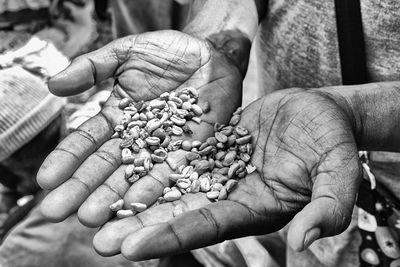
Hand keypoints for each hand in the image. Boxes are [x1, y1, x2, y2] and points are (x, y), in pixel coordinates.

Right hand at [37, 30, 242, 226]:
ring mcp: (165, 149)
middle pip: (108, 167)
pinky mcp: (192, 153)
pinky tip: (139, 205)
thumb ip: (92, 68)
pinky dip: (157, 190)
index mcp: (117, 118)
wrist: (212, 56)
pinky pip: (174, 174)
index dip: (67, 160)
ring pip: (137, 177)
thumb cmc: (168, 51)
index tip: (46, 180)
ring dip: (115, 198)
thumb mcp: (126, 52)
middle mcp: (138, 139)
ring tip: (93, 218)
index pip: (87, 142)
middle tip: (59, 212)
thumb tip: (52, 84)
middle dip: (84, 189)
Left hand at [92, 89, 361, 259]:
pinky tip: (119, 161)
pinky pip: (175, 151)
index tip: (131, 249)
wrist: (319, 112)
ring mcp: (216, 168)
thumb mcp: (337, 175)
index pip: (207, 227)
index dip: (171, 237)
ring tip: (94, 207)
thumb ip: (326, 208)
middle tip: (96, 240)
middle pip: (177, 213)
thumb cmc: (333, 144)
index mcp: (254, 207)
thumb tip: (302, 243)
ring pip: (169, 184)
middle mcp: (228, 193)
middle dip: (139, 227)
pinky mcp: (210, 144)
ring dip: (134, 196)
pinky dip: (149, 159)